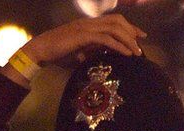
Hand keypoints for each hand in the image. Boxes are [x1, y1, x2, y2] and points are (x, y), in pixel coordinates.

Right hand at [21, 14, 144, 67]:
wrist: (41, 50)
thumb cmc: (58, 53)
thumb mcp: (79, 52)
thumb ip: (91, 51)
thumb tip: (102, 57)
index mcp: (90, 25)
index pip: (114, 21)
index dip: (129, 27)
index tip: (140, 37)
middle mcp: (90, 23)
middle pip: (118, 21)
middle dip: (132, 31)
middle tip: (142, 43)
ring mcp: (86, 28)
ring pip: (114, 28)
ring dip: (128, 40)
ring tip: (137, 52)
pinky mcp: (83, 36)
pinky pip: (105, 38)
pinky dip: (118, 45)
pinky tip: (126, 53)